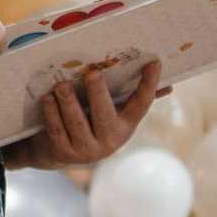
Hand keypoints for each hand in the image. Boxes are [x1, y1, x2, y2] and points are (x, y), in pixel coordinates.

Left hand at [3, 60, 164, 170]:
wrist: (55, 153)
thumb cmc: (88, 123)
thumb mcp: (111, 114)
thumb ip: (131, 99)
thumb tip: (168, 86)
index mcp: (125, 126)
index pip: (142, 104)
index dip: (148, 84)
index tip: (153, 63)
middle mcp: (110, 140)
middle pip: (105, 115)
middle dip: (98, 93)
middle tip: (92, 73)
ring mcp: (86, 149)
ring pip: (77, 123)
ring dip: (68, 102)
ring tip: (61, 85)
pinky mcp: (63, 152)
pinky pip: (57, 129)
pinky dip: (51, 112)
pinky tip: (47, 98)